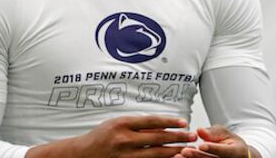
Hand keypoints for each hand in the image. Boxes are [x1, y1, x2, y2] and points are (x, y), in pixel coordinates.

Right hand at [27, 115, 196, 157]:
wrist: (82, 154)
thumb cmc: (101, 136)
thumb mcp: (116, 123)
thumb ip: (137, 125)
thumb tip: (162, 125)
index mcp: (121, 124)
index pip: (151, 121)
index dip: (169, 122)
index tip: (183, 123)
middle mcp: (123, 140)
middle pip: (157, 138)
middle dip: (177, 137)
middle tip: (192, 136)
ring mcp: (125, 156)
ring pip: (155, 154)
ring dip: (174, 152)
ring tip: (187, 149)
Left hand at [175, 126, 257, 157]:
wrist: (238, 155)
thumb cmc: (229, 142)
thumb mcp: (225, 133)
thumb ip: (213, 132)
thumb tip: (199, 130)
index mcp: (235, 151)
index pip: (223, 151)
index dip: (212, 149)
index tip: (201, 145)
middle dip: (197, 156)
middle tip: (185, 151)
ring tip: (179, 156)